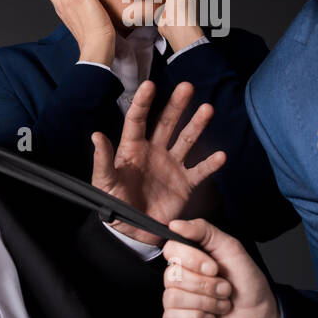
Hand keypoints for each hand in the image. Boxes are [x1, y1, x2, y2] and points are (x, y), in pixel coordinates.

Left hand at [90, 80, 225, 245]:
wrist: (134, 233)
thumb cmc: (114, 206)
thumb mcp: (103, 185)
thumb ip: (102, 161)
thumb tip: (96, 135)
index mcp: (132, 149)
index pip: (137, 120)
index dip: (142, 103)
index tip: (149, 85)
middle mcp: (154, 152)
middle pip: (166, 123)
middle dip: (176, 105)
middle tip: (187, 87)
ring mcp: (171, 166)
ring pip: (186, 140)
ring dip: (197, 125)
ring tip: (207, 109)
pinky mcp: (185, 183)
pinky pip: (200, 170)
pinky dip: (211, 164)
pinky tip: (221, 155)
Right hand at [161, 218, 280, 317]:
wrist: (260, 317)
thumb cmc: (247, 283)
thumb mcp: (231, 249)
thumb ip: (204, 231)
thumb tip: (176, 224)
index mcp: (190, 258)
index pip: (171, 249)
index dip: (192, 259)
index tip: (214, 267)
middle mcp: (180, 278)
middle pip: (171, 276)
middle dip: (205, 285)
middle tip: (225, 289)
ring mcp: (176, 303)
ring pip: (172, 297)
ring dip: (205, 302)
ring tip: (222, 305)